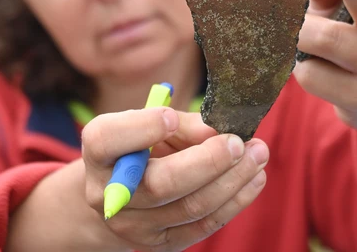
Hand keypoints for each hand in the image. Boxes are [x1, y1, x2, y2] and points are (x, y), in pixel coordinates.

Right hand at [82, 108, 268, 251]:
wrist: (123, 193)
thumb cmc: (142, 146)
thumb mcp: (151, 123)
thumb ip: (181, 123)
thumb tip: (217, 130)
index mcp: (99, 152)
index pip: (108, 140)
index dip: (141, 129)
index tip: (171, 117)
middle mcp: (108, 194)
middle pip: (160, 183)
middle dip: (208, 161)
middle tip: (238, 142)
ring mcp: (133, 226)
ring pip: (191, 206)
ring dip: (233, 179)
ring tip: (258, 154)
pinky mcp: (160, 245)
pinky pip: (204, 225)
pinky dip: (236, 200)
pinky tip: (255, 178)